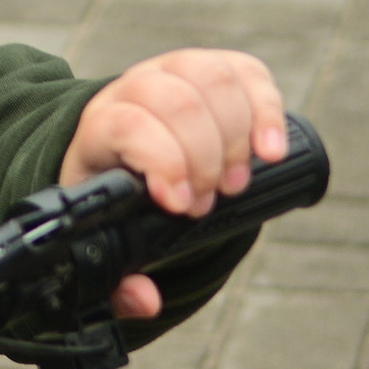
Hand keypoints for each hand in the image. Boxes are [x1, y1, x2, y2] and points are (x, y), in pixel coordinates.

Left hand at [58, 48, 286, 320]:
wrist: (112, 145)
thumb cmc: (110, 196)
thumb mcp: (100, 236)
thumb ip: (116, 279)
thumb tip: (146, 299)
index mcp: (98, 129)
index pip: (128, 123)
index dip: (163, 161)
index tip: (181, 206)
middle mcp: (134, 89)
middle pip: (177, 101)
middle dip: (204, 158)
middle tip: (209, 202)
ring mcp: (174, 72)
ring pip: (211, 77)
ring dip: (234, 135)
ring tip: (234, 183)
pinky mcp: (214, 70)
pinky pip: (245, 73)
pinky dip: (266, 109)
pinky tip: (271, 151)